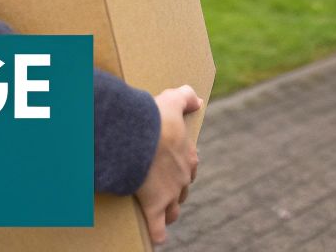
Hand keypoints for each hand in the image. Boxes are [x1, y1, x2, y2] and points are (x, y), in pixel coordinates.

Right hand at [137, 85, 201, 244]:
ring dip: (169, 212)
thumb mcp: (172, 100)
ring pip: (174, 210)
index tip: (172, 166)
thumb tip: (197, 100)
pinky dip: (157, 234)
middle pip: (183, 189)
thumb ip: (185, 98)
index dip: (182, 168)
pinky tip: (157, 239)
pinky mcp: (154, 207)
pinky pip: (158, 227)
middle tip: (164, 189)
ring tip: (162, 214)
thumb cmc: (154, 118)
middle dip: (176, 190)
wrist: (138, 136)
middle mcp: (183, 178)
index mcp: (188, 156)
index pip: (191, 166)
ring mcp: (170, 194)